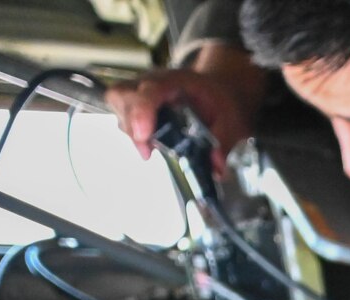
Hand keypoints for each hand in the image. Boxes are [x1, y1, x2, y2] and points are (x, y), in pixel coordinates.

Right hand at [105, 45, 263, 173]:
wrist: (219, 91)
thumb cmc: (221, 102)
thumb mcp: (232, 121)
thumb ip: (223, 142)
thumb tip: (215, 168)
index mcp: (178, 80)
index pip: (150, 90)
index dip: (142, 112)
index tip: (144, 137)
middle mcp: (154, 81)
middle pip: (123, 94)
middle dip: (130, 123)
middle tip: (149, 149)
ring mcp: (142, 90)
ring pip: (117, 102)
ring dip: (130, 128)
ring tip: (151, 146)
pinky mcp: (137, 101)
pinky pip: (122, 113)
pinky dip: (132, 130)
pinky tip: (149, 141)